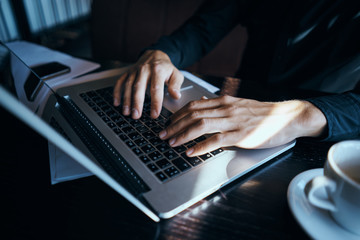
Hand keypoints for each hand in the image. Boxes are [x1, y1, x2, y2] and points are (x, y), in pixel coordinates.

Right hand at [113, 50, 183, 118]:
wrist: (155, 54)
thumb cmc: (166, 68)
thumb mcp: (176, 74)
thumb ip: (176, 85)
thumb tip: (176, 96)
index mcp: (158, 70)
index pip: (156, 88)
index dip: (155, 102)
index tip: (154, 114)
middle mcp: (145, 69)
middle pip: (139, 87)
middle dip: (136, 102)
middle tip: (136, 116)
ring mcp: (134, 71)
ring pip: (128, 85)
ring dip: (126, 100)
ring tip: (126, 113)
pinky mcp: (128, 72)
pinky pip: (120, 81)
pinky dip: (116, 92)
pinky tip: (116, 103)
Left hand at [159, 95, 326, 155]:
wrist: (287, 117)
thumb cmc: (262, 113)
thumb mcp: (239, 104)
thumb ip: (219, 104)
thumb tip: (203, 103)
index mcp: (224, 101)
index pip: (194, 106)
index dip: (178, 115)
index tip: (168, 123)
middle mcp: (226, 109)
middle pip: (192, 114)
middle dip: (174, 126)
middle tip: (162, 135)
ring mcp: (233, 121)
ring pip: (200, 125)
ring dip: (182, 135)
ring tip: (171, 143)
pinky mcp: (240, 135)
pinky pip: (215, 140)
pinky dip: (200, 146)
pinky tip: (190, 152)